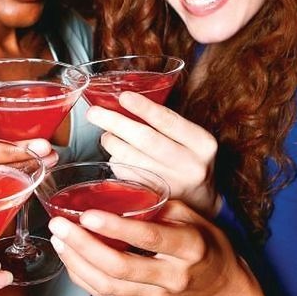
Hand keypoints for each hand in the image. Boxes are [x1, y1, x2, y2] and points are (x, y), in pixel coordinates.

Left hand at [48, 201, 239, 295]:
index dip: (116, 228)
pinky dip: (83, 277)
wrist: (221, 284)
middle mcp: (171, 275)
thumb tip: (121, 193)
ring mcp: (156, 293)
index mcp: (189, 247)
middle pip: (120, 267)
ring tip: (58, 239)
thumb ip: (160, 205)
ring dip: (77, 263)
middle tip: (60, 225)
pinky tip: (69, 258)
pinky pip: (106, 294)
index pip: (149, 238)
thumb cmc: (207, 243)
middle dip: (84, 246)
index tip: (89, 214)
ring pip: (108, 286)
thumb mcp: (194, 216)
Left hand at [86, 93, 219, 216]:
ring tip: (106, 134)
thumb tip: (124, 101)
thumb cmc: (191, 158)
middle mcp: (190, 166)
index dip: (144, 108)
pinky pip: (126, 174)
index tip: (123, 97)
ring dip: (112, 142)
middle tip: (94, 113)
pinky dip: (116, 161)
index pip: (169, 121)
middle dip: (116, 123)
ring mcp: (172, 185)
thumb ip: (166, 123)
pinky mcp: (154, 198)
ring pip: (131, 159)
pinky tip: (117, 155)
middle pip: (146, 140)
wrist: (201, 198)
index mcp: (202, 144)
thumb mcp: (192, 138)